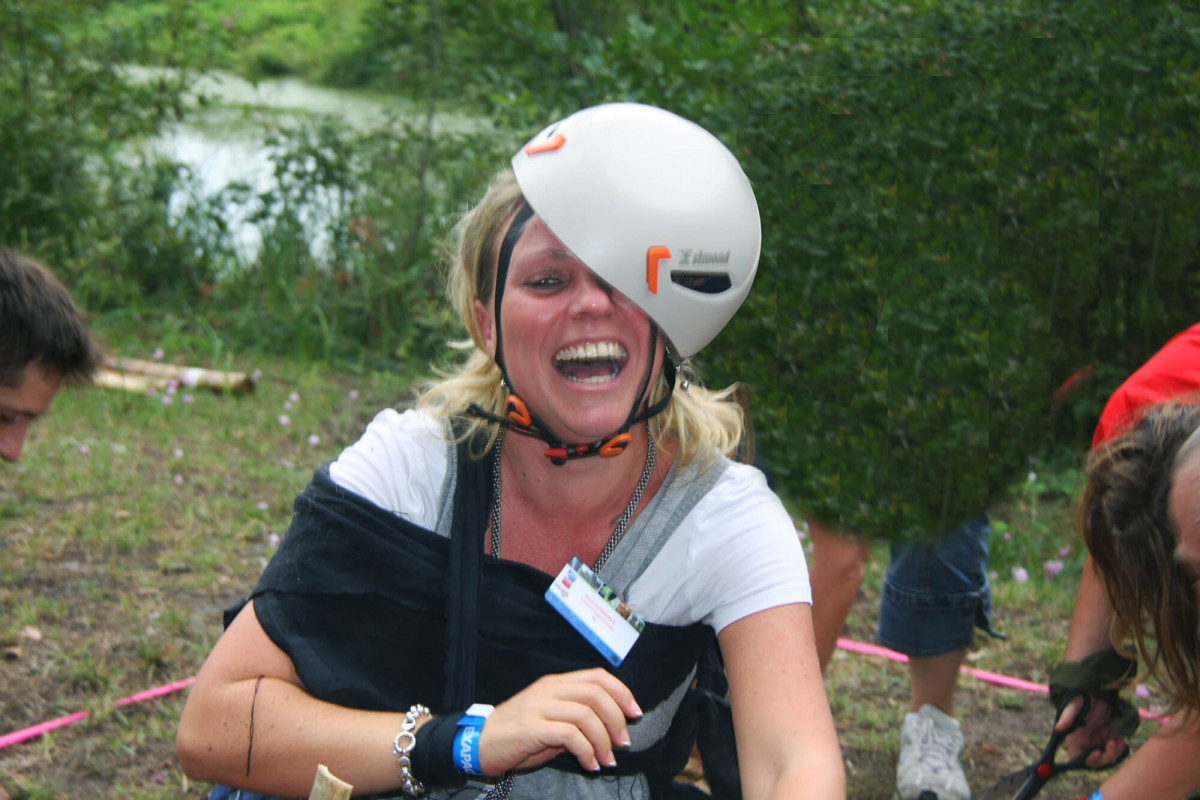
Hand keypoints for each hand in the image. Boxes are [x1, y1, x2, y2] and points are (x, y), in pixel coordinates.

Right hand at [478, 668, 642, 775]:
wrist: (480, 743)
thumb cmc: (518, 735)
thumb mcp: (551, 720)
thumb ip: (577, 719)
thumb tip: (611, 730)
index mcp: (556, 683)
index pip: (598, 676)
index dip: (622, 692)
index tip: (635, 714)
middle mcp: (550, 689)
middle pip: (596, 693)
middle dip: (616, 719)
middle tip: (623, 743)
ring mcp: (540, 706)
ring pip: (586, 715)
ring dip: (603, 740)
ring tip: (607, 760)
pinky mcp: (532, 727)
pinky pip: (570, 735)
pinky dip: (586, 751)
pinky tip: (589, 764)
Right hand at [1056, 693, 1128, 766]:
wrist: (1097, 690)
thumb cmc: (1081, 697)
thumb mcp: (1074, 705)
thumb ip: (1067, 718)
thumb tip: (1058, 729)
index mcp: (1075, 739)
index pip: (1079, 758)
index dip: (1087, 761)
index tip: (1096, 753)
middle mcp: (1087, 743)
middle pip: (1096, 761)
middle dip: (1105, 757)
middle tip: (1111, 744)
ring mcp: (1099, 741)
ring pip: (1107, 757)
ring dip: (1114, 753)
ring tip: (1118, 741)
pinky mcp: (1110, 737)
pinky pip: (1116, 749)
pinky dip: (1120, 748)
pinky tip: (1121, 740)